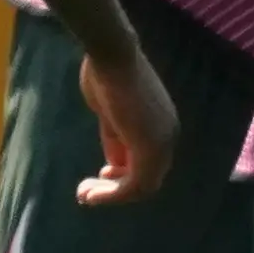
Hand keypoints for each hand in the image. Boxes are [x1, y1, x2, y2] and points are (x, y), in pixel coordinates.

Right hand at [76, 50, 179, 204]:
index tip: (100, 174)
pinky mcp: (150, 148)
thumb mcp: (111, 116)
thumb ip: (117, 140)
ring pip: (141, 187)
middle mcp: (168, 137)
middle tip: (87, 192)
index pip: (150, 164)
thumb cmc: (107, 77)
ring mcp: (162, 143)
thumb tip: (114, 165)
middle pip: (148, 179)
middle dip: (116, 190)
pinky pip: (134, 184)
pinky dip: (111, 195)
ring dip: (111, 195)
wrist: (111, 56)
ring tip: (85, 195)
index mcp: (163, 127)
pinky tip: (90, 194)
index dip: (124, 176)